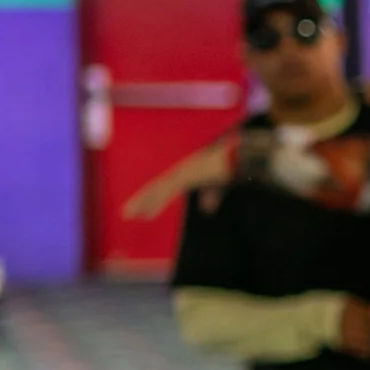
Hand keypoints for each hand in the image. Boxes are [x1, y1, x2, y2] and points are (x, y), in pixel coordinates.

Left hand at [120, 138, 234, 219]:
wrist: (243, 155)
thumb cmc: (233, 164)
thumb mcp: (220, 183)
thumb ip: (212, 194)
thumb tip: (205, 209)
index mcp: (186, 171)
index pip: (163, 186)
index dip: (151, 198)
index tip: (140, 212)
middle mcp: (181, 169)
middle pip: (156, 186)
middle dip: (141, 200)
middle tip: (126, 214)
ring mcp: (184, 170)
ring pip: (159, 188)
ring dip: (144, 202)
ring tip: (130, 214)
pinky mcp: (189, 173)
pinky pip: (170, 189)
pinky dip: (157, 200)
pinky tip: (148, 212)